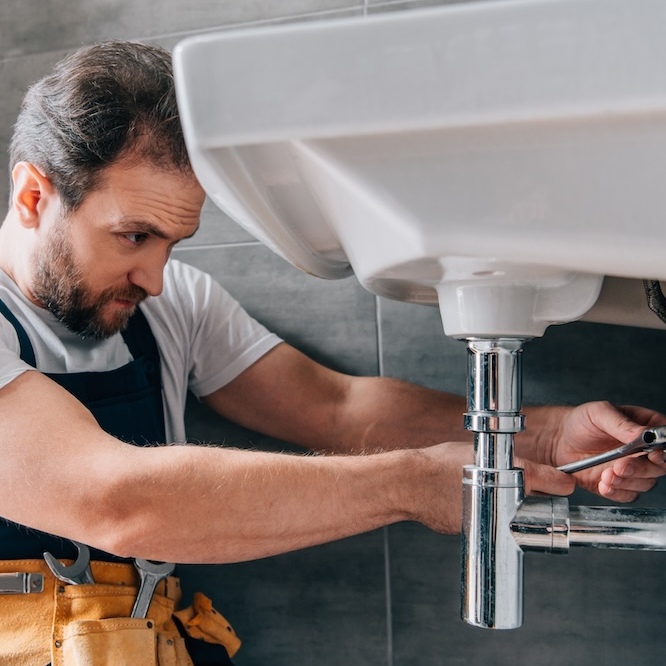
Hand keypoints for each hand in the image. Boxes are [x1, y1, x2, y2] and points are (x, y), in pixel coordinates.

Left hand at [542, 401, 665, 501]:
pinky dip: (617, 491)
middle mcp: (645, 451)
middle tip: (621, 465)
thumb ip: (621, 424)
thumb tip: (643, 435)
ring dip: (627, 482)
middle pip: (660, 466)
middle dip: (642, 468)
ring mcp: (633, 469)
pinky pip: (628, 495)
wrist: (560, 439)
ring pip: (645, 483)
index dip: (664, 450)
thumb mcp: (599, 413)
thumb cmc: (582, 421)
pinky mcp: (620, 484)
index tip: (654, 454)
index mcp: (646, 428)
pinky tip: (603, 484)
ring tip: (606, 474)